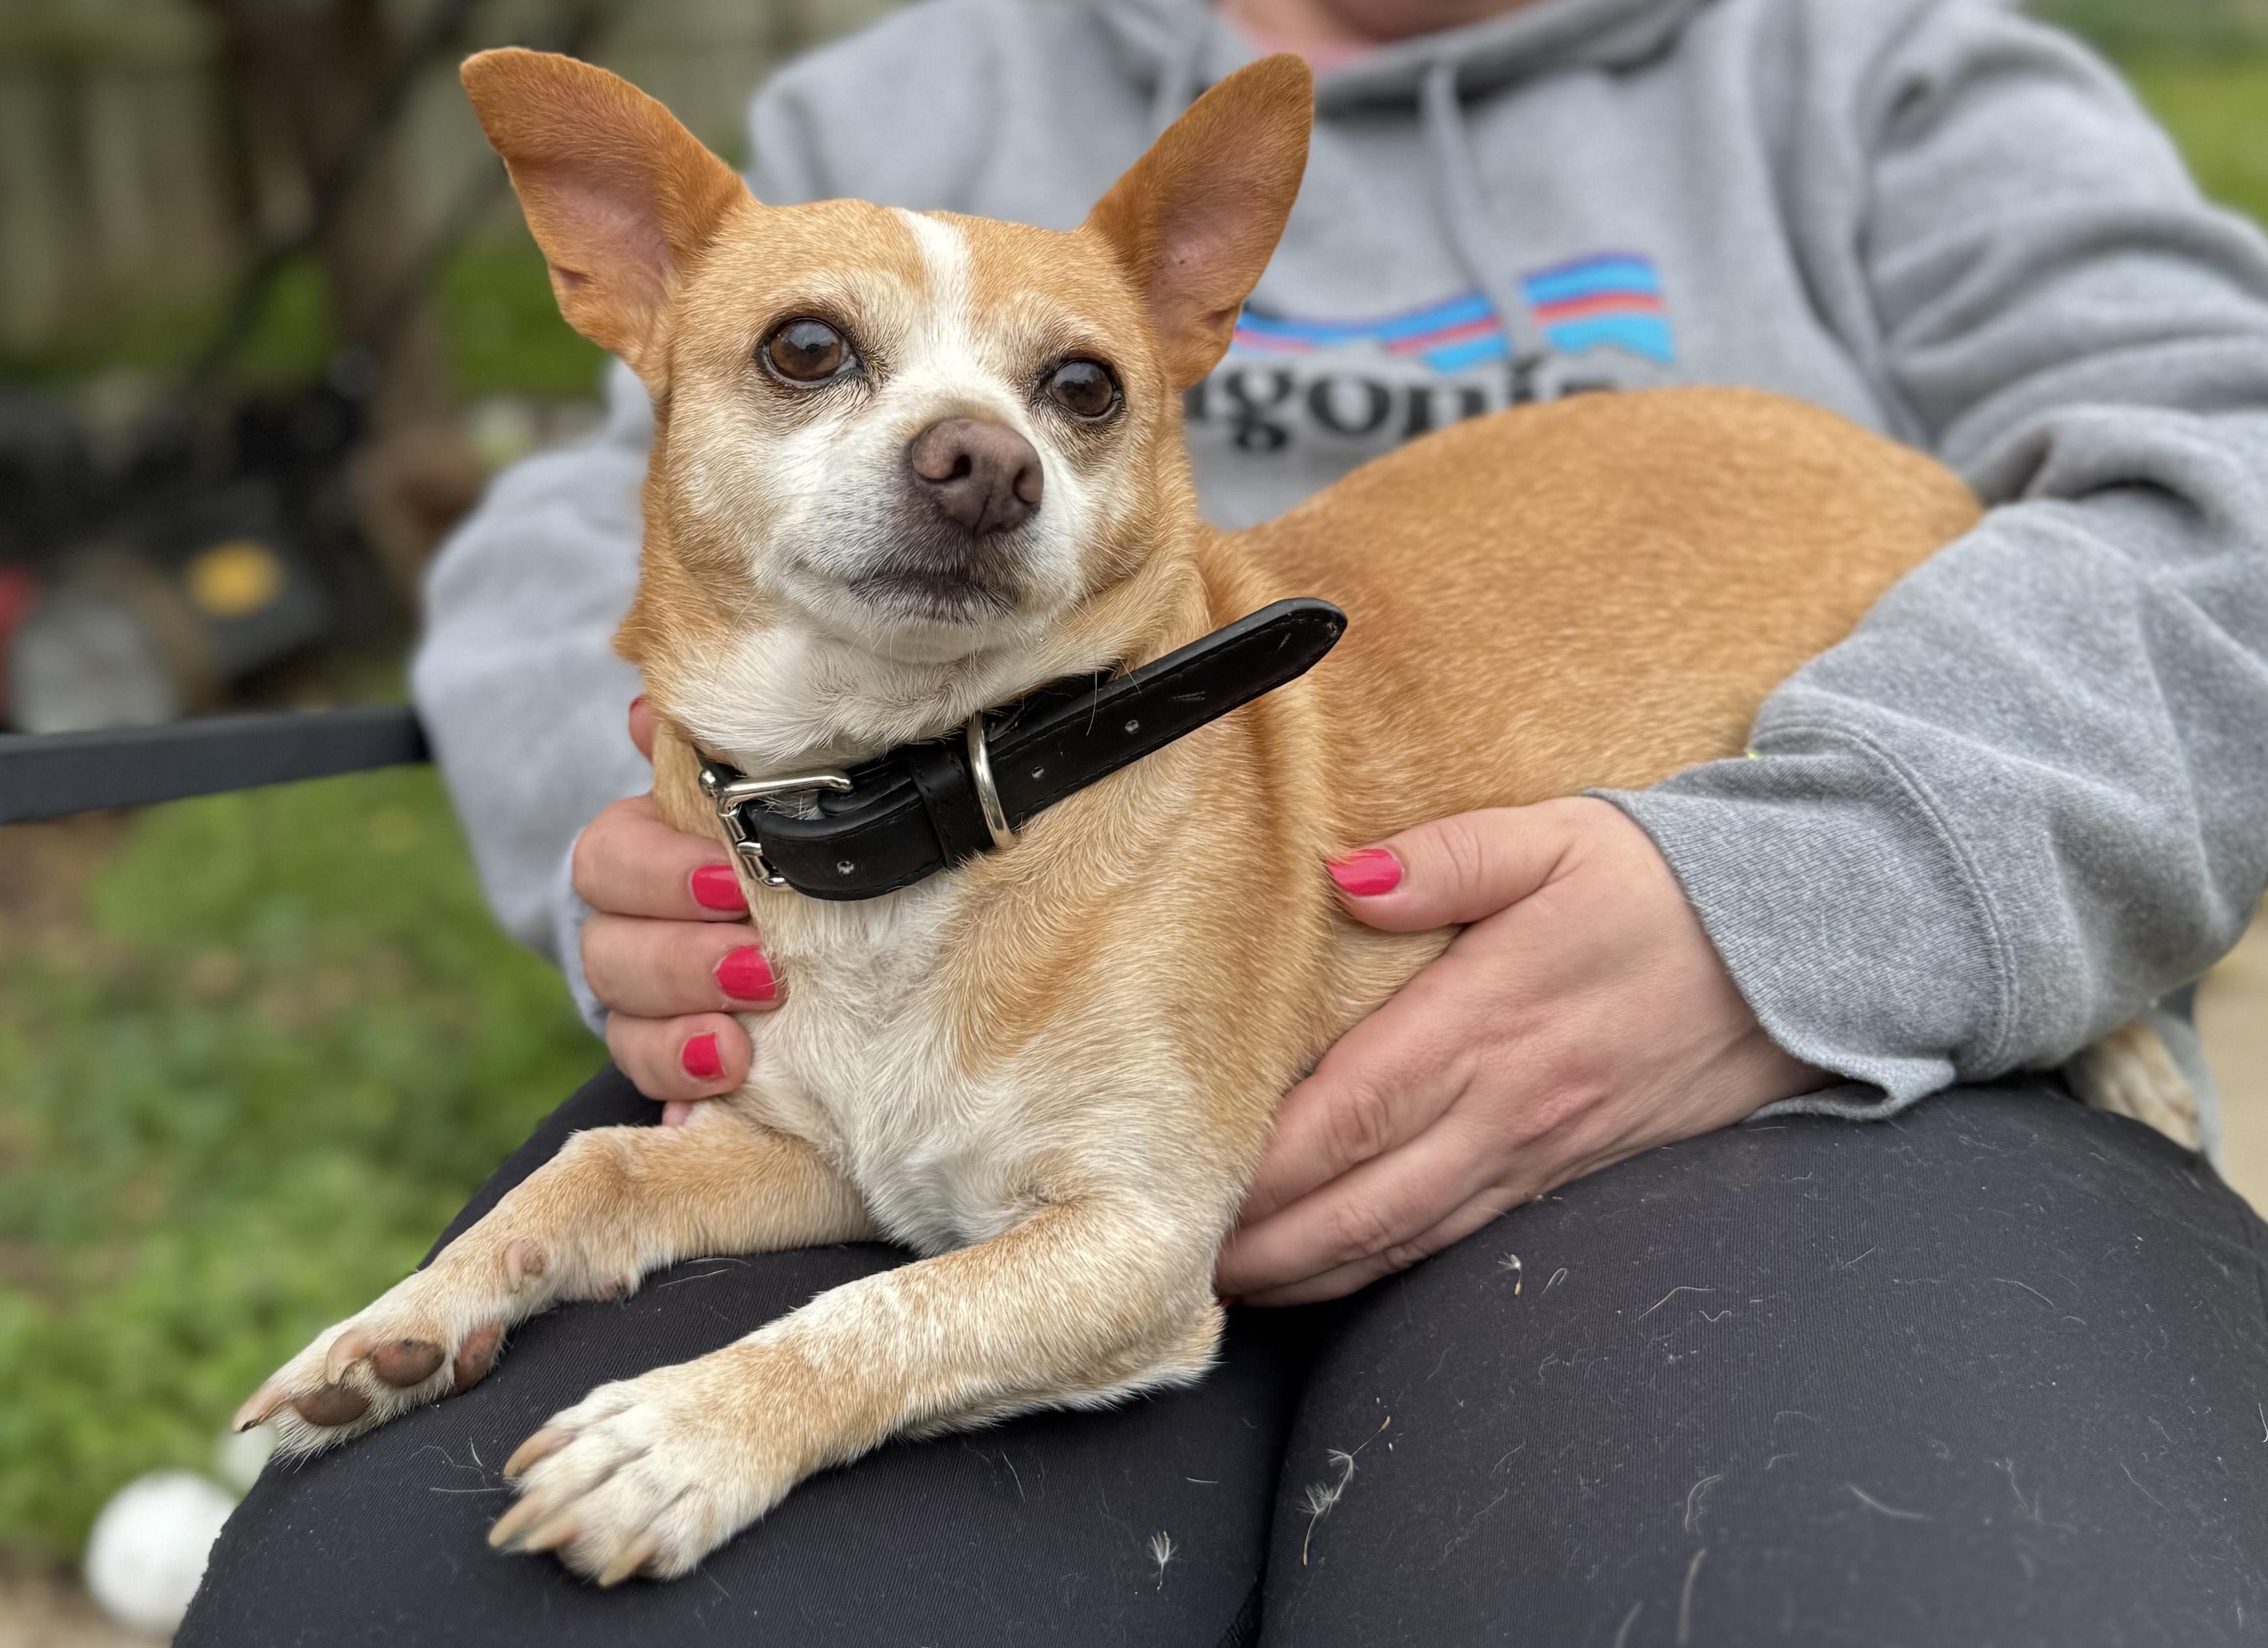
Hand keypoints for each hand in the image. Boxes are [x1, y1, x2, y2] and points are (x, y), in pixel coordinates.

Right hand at [573, 698, 778, 1121]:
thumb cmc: (772, 841)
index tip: (733, 885)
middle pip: (609, 950)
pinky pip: (653, 1096)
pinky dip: (677, 1105)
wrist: (794, 917)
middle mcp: (625, 929)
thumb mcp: (743, 796)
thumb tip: (649, 713)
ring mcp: (641, 1005)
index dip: (663, 874)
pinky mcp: (671, 1066)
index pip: (609, 860)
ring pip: (623, 1027)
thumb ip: (704, 759)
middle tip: (760, 972)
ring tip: (741, 1050)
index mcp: (637, 854)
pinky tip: (695, 1125)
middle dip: (682, 963)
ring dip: (679, 1039)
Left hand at [1215, 798, 1822, 1305]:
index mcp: (1486, 1022)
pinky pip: (1462, 1236)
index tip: (1192, 1187)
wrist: (1803, 948)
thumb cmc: (1666, 885)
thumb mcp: (1554, 837)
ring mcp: (1542, 1151)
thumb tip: (1348, 876)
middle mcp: (1508, 1106)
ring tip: (1238, 1281)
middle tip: (1185, 1259)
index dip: (1262, 1166)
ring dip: (1315, 1269)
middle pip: (1360, 1202)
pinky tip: (1342, 1264)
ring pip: (1407, 1236)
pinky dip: (1388, 1263)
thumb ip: (1444, 857)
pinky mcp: (1573, 1172)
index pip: (1347, 1114)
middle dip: (1266, 1244)